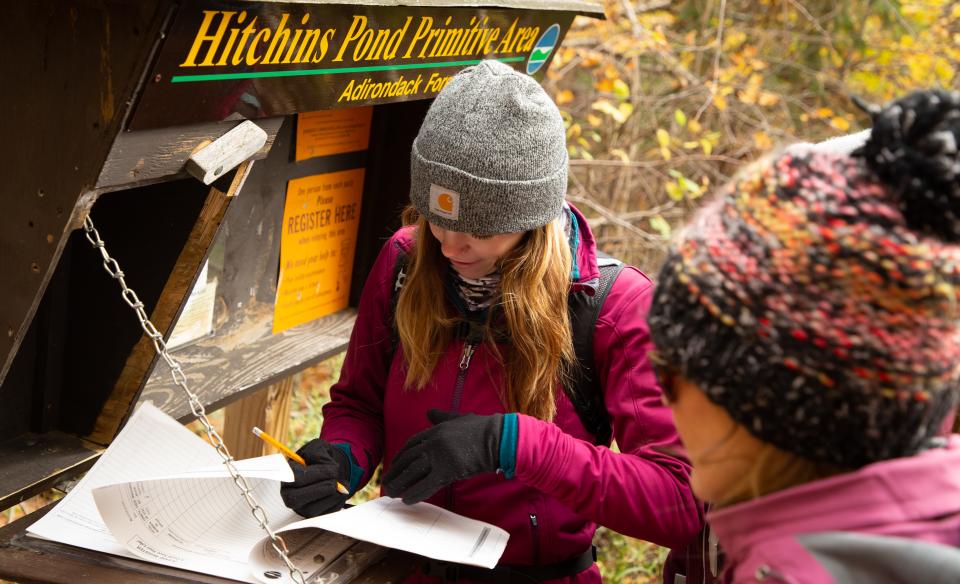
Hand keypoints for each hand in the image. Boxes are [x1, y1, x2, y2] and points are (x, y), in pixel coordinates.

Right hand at [280, 439, 350, 516]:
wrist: (330, 469)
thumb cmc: (320, 458)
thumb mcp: (318, 447)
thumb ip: (318, 453)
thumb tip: (329, 467)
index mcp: (286, 475)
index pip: (296, 478)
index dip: (317, 474)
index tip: (333, 468)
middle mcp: (288, 494)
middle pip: (297, 498)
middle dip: (322, 488)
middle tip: (336, 479)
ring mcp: (300, 507)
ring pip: (311, 509)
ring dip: (331, 495)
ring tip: (341, 483)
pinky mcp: (313, 516)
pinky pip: (324, 514)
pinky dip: (337, 502)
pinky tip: (341, 491)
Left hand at [384, 409, 502, 503]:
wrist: (498, 437)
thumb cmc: (482, 428)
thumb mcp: (458, 419)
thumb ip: (442, 417)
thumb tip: (429, 412)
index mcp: (435, 430)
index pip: (411, 444)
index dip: (400, 456)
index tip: (394, 466)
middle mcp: (433, 442)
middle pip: (408, 458)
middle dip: (396, 471)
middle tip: (387, 481)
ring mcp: (439, 456)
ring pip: (413, 472)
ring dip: (400, 483)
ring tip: (392, 492)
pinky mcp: (448, 470)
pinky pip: (427, 484)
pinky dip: (415, 493)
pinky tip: (407, 500)